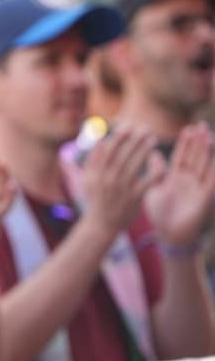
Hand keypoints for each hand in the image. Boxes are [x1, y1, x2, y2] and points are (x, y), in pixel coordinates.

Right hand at [82, 126, 163, 236]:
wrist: (102, 224)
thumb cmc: (96, 199)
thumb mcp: (88, 179)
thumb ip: (93, 160)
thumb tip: (101, 139)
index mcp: (97, 173)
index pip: (109, 150)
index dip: (119, 137)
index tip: (128, 127)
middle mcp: (109, 179)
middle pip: (124, 153)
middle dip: (135, 139)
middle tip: (144, 129)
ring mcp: (122, 188)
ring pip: (136, 163)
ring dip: (145, 149)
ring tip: (152, 139)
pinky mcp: (135, 196)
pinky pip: (149, 178)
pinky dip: (154, 167)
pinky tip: (158, 160)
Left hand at [144, 122, 214, 247]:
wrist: (168, 235)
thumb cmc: (159, 214)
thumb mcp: (154, 190)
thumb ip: (155, 172)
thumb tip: (151, 153)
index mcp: (176, 178)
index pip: (182, 156)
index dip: (186, 143)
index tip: (188, 129)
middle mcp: (189, 181)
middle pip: (195, 157)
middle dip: (198, 142)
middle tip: (200, 125)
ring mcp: (198, 188)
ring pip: (204, 165)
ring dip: (207, 152)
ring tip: (208, 135)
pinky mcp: (205, 197)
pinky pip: (212, 181)